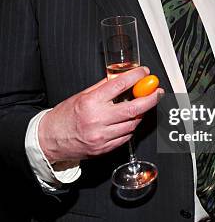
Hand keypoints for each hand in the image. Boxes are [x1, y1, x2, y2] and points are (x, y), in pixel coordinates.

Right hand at [38, 67, 162, 162]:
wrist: (50, 140)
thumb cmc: (64, 116)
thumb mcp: (82, 96)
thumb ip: (102, 87)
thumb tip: (121, 77)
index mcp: (91, 103)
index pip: (119, 86)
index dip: (136, 78)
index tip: (145, 73)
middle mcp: (98, 120)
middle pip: (133, 109)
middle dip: (150, 99)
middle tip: (157, 92)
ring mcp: (102, 136)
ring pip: (132, 124)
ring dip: (140, 114)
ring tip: (140, 106)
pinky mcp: (105, 148)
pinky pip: (126, 136)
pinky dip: (130, 127)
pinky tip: (128, 121)